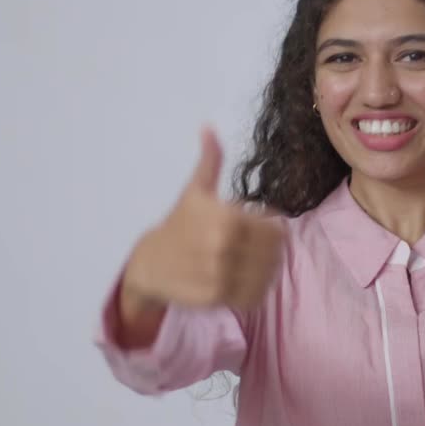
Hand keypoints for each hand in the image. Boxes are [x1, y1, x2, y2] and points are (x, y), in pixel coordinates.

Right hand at [121, 128, 284, 318]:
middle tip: (258, 248)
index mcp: (225, 218)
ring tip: (253, 262)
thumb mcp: (195, 190)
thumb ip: (210, 160)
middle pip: (275, 253)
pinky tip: (245, 278)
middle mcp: (223, 247)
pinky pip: (254, 296)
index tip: (260, 228)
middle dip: (271, 250)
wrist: (149, 263)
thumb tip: (208, 127)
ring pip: (268, 275)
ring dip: (267, 269)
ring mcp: (220, 275)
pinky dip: (257, 289)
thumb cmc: (179, 224)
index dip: (274, 228)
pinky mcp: (216, 298)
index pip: (276, 230)